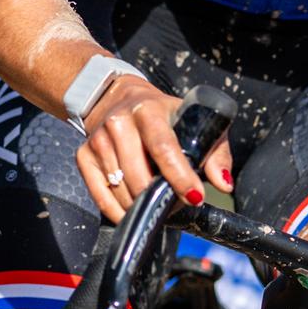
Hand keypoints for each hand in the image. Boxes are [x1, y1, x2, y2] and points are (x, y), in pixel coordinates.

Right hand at [74, 75, 234, 221]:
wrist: (117, 96)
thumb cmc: (164, 115)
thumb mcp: (194, 123)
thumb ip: (215, 152)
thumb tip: (224, 184)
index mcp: (149, 112)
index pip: (164, 148)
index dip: (180, 176)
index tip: (195, 197)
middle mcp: (119, 123)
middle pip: (139, 176)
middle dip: (161, 198)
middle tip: (177, 204)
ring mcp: (98, 140)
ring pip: (121, 189)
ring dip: (142, 205)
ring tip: (157, 202)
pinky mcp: (84, 156)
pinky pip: (100, 196)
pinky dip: (118, 211)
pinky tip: (133, 212)